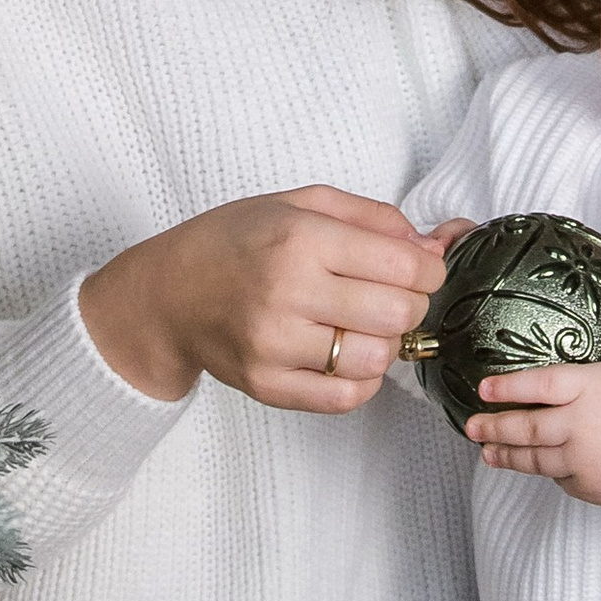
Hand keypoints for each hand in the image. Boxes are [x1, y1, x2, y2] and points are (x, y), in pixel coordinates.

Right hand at [80, 188, 446, 412]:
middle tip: (392, 296)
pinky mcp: (266, 385)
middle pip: (398, 314)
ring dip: (386, 344)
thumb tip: (433, 247)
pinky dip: (363, 379)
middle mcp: (286, 292)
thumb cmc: (235, 242)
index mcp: (300, 239)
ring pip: (376, 359)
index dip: (428, 270)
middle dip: (412, 305)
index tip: (419, 270)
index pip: (404, 266)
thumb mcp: (299, 204)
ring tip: (364, 326)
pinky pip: (345, 397)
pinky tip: (348, 356)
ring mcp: (274, 345)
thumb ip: (372, 219)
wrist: (167, 293)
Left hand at [464, 283, 600, 529]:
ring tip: (487, 451)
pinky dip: (546, 470)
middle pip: (524, 426)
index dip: (506, 387)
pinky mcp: (588, 486)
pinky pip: (559, 476)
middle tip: (471, 426)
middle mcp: (578, 424)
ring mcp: (581, 459)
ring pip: (533, 458)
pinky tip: (533, 465)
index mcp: (589, 387)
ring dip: (506, 455)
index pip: (537, 384)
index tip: (483, 389)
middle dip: (493, 427)